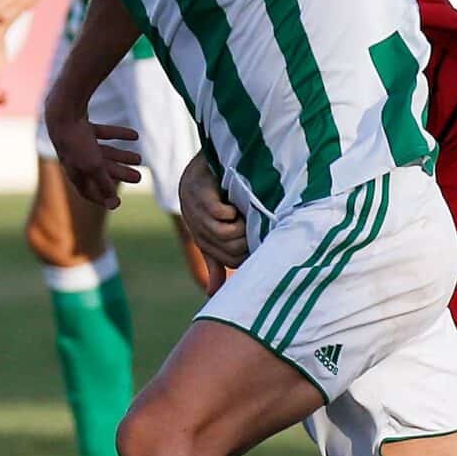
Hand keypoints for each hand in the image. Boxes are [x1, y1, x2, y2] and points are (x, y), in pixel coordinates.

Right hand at [47, 116, 140, 208]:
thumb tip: (114, 205)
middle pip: (100, 171)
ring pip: (103, 152)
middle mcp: (73, 158)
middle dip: (120, 174)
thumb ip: (104, 184)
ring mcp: (77, 142)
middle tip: (139, 178)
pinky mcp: (81, 126)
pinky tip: (135, 136)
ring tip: (140, 159)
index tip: (117, 203)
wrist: (64, 111)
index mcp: (73, 172)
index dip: (101, 198)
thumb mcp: (94, 166)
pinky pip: (103, 133)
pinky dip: (119, 134)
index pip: (86, 191)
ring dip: (122, 156)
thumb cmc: (78, 142)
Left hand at [177, 154, 248, 271]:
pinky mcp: (199, 192)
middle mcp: (198, 227)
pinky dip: (228, 212)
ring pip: (223, 234)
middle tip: (255, 226)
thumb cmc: (213, 198)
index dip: (248, 254)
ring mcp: (197, 210)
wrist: (201, 162)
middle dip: (247, 240)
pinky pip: (217, 213)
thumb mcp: (214, 231)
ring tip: (246, 215)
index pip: (232, 260)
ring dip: (239, 227)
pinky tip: (234, 203)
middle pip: (230, 249)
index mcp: (204, 238)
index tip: (259, 239)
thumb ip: (216, 260)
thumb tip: (211, 293)